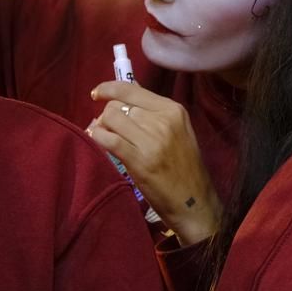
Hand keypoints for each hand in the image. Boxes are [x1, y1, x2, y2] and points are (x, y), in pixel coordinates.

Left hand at [88, 81, 222, 243]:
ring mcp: (152, 140)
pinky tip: (96, 141)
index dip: (109, 89)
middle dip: (106, 115)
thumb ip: (153, 112)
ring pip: (110, 119)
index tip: (97, 94)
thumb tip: (123, 94)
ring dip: (100, 127)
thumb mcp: (177, 131)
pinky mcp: (140, 160)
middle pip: (118, 105)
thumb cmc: (184, 167)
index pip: (131, 89)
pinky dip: (97, 138)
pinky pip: (108, 139)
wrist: (194, 201)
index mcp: (173, 110)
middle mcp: (163, 120)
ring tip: (103, 137)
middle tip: (105, 128)